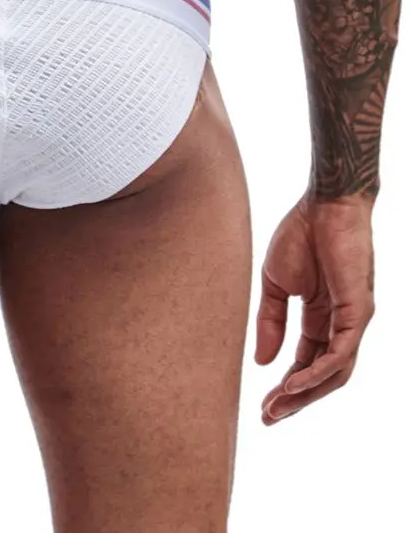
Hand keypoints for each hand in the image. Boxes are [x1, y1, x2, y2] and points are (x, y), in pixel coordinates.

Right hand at [255, 193, 374, 424]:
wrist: (324, 204)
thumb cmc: (301, 234)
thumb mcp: (275, 284)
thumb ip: (270, 321)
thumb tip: (262, 361)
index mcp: (320, 317)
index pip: (306, 361)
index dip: (286, 385)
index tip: (262, 406)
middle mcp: (341, 324)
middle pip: (321, 375)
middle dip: (295, 399)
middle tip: (268, 417)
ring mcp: (353, 320)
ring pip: (335, 371)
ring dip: (306, 393)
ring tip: (277, 407)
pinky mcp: (358, 311)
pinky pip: (340, 352)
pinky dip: (317, 371)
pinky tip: (292, 382)